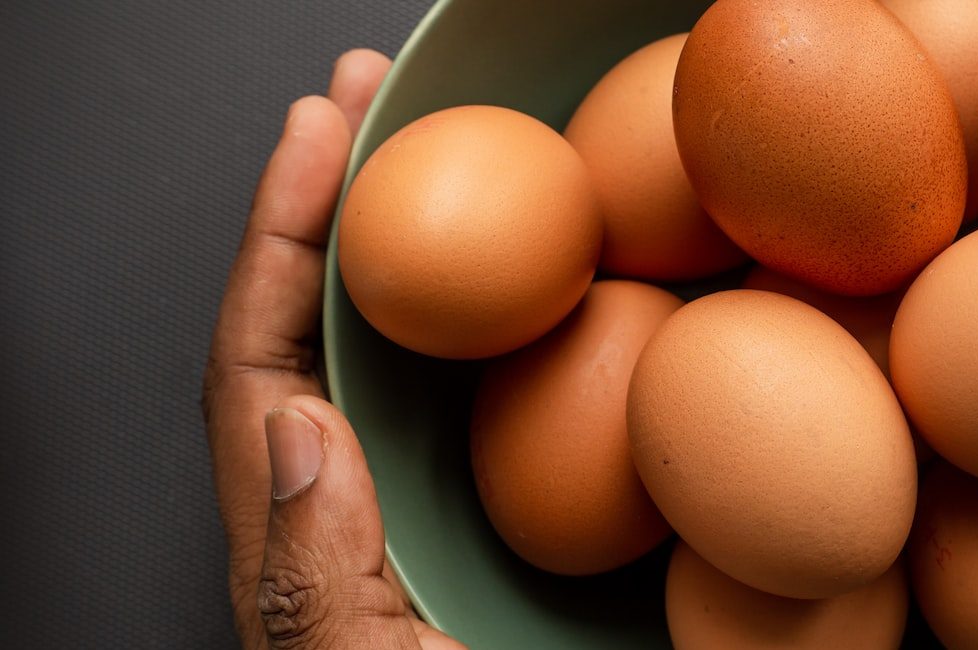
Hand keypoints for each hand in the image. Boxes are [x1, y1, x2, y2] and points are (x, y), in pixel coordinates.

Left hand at [202, 50, 462, 649]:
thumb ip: (317, 582)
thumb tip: (297, 436)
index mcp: (299, 543)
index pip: (261, 360)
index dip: (282, 235)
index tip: (320, 132)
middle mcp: (347, 506)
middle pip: (314, 325)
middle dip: (329, 199)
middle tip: (366, 97)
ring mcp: (416, 505)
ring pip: (393, 352)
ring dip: (403, 238)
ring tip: (430, 139)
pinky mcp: (489, 514)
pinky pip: (474, 397)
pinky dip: (486, 316)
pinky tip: (537, 274)